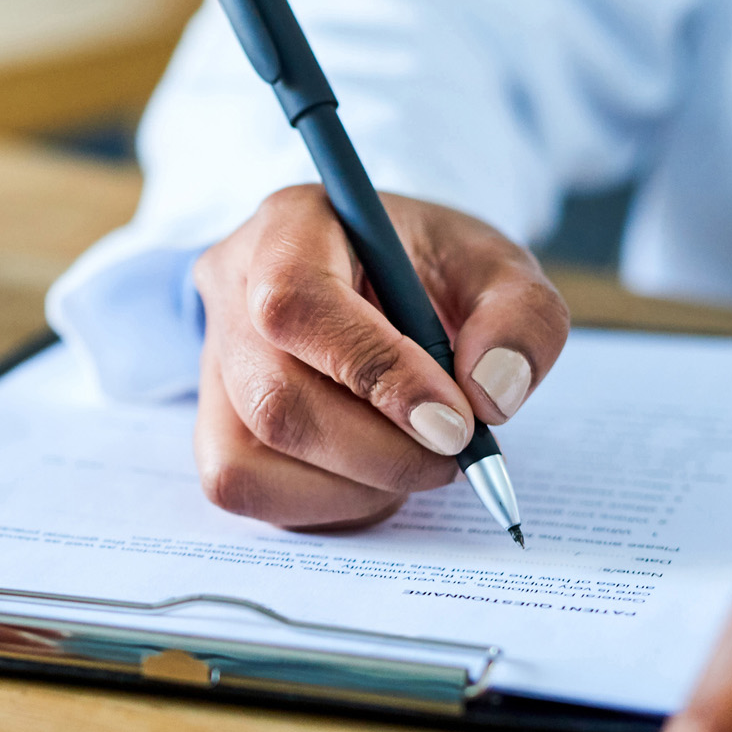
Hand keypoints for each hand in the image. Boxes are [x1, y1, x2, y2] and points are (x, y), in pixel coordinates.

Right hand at [192, 185, 568, 528]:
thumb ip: (518, 315)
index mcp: (289, 226)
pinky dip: (324, 504)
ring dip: (356, 485)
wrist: (375, 282)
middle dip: (381, 450)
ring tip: (416, 457)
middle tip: (456, 453)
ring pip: (250, 458)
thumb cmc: (426, 269)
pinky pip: (245, 490)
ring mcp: (212, 366)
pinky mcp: (212, 428)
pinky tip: (372, 476)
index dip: (375, 373)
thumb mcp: (493, 265)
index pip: (297, 303)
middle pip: (274, 399)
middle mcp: (229, 292)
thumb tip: (493, 394)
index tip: (456, 421)